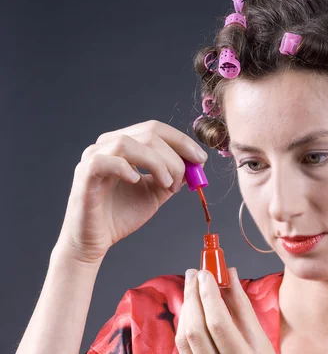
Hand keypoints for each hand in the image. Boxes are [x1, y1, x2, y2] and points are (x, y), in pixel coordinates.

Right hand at [57, 120, 207, 262]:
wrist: (95, 241)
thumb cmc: (120, 215)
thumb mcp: (155, 192)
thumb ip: (173, 176)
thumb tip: (194, 164)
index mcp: (124, 144)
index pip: (155, 129)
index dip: (182, 141)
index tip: (200, 159)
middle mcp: (107, 145)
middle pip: (148, 133)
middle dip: (174, 155)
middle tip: (184, 178)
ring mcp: (93, 158)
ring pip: (129, 143)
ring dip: (156, 163)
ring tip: (166, 184)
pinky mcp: (84, 175)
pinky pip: (105, 161)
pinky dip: (126, 169)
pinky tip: (137, 181)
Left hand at [175, 268, 275, 353]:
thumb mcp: (260, 339)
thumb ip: (242, 306)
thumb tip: (229, 274)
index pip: (218, 323)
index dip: (209, 295)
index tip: (206, 272)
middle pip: (196, 330)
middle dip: (192, 297)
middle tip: (194, 274)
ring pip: (184, 339)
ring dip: (186, 309)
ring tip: (191, 287)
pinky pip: (182, 346)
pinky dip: (184, 324)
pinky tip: (190, 310)